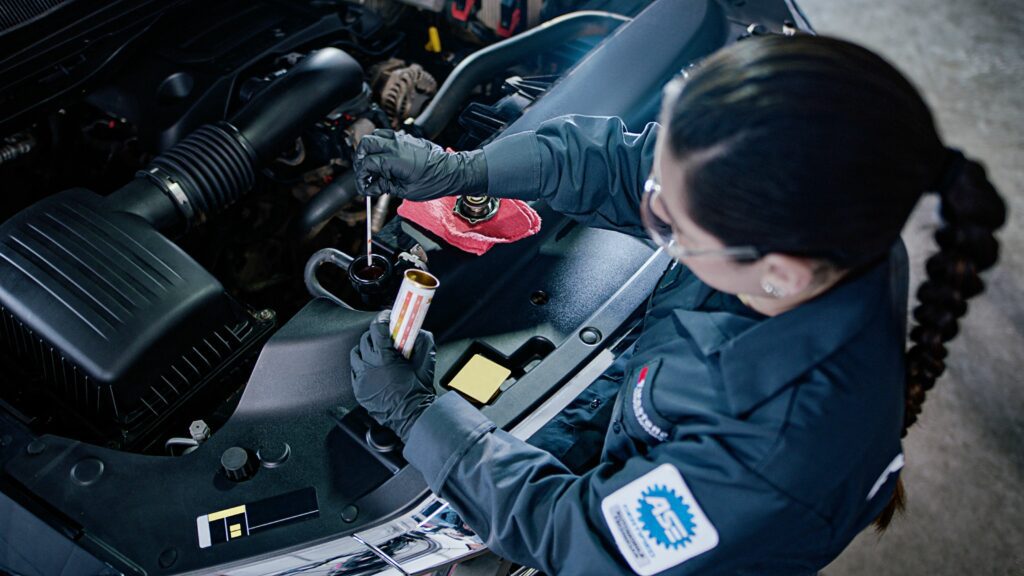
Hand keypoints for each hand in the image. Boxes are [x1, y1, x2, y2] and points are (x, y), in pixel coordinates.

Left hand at [350, 310, 435, 441]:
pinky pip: (355, 371)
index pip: (377, 329)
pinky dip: (362, 366)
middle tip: (386, 336)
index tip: (386, 317)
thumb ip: (423, 341)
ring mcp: (362, 379)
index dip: (382, 319)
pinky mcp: (359, 389)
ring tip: (378, 352)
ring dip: (366, 349)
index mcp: (384, 358)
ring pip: (356, 354)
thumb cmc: (418, 391)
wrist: (411, 416)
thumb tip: (417, 330)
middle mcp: (369, 367)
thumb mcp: (426, 361)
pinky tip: (373, 368)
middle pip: (365, 339)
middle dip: (376, 335)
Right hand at [354, 129, 487, 199]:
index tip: (365, 186)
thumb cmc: (434, 182)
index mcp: (394, 158)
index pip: (367, 163)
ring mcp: (402, 139)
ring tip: (373, 165)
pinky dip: (381, 144)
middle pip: (365, 143)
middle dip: (360, 159)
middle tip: (364, 173)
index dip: (362, 176)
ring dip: (369, 149)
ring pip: (375, 135)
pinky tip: (384, 158)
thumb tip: (371, 187)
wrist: (452, 172)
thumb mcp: (405, 190)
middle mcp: (396, 144)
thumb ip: (384, 186)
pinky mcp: (407, 138)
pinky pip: (387, 135)